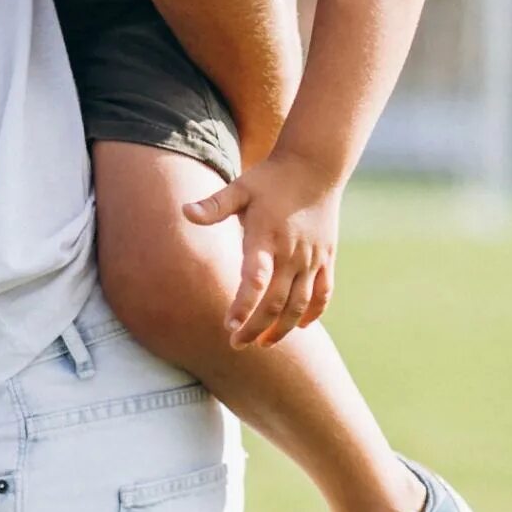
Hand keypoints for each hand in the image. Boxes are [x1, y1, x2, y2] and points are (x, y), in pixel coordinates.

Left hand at [184, 153, 343, 347]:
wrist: (315, 167)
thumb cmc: (270, 179)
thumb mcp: (240, 188)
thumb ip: (214, 205)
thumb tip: (184, 212)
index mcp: (267, 238)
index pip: (255, 280)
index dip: (243, 305)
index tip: (229, 326)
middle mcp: (291, 253)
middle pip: (277, 302)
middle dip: (256, 327)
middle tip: (236, 344)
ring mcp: (312, 258)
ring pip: (301, 304)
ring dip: (283, 328)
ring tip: (264, 344)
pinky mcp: (327, 258)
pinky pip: (323, 293)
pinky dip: (313, 313)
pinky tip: (300, 327)